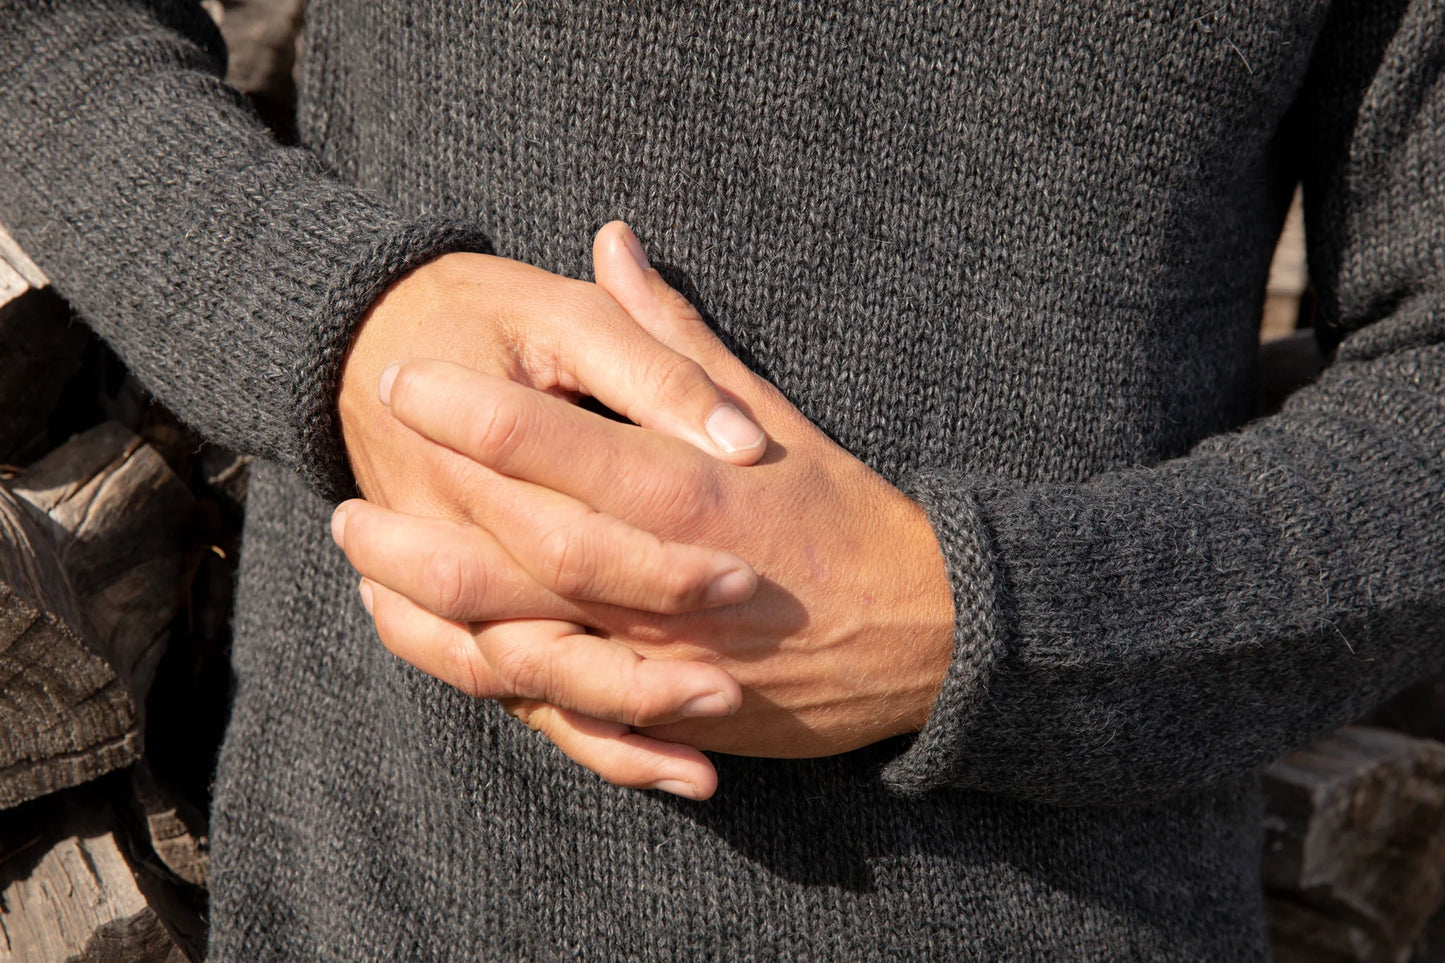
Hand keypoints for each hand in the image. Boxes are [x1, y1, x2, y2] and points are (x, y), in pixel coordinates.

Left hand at [338, 224, 957, 771]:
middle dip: (415, 533)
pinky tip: (435, 646)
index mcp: (688, 488)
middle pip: (512, 559)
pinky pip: (556, 711)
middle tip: (339, 510)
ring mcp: (663, 658)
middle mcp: (665, 579)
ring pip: (518, 649)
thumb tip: (612, 240)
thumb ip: (675, 337)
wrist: (923, 635)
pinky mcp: (668, 714)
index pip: (556, 445)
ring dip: (428, 616)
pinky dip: (487, 682)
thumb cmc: (843, 513)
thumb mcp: (771, 412)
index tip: (404, 379)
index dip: (468, 411)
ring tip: (364, 577)